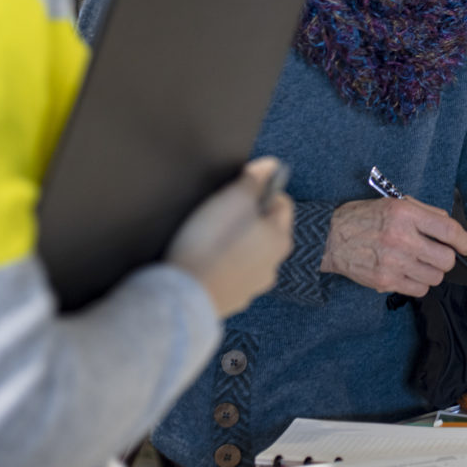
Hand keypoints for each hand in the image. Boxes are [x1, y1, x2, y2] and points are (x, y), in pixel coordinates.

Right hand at [167, 157, 294, 317]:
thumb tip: (270, 166)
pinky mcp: (232, 301)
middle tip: (221, 213)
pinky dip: (223, 266)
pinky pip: (232, 275)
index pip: (282, 204)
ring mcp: (253, 287)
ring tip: (210, 239)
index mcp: (281, 239)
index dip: (262, 190)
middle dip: (247, 218)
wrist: (185, 294)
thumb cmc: (210, 242)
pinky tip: (205, 262)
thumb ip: (254, 180)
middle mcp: (274, 266)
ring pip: (249, 254)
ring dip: (235, 243)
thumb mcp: (233, 199)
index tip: (240, 189)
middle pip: (266, 230)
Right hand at [320, 196, 466, 296]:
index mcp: (406, 214)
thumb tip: (450, 226)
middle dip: (447, 258)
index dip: (465, 241)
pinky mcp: (385, 281)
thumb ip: (425, 212)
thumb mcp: (395, 203)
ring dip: (432, 272)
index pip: (448, 230)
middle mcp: (401, 238)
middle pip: (445, 259)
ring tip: (420, 263)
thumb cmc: (363, 218)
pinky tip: (409, 273)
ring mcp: (393, 262)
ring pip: (434, 277)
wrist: (330, 238)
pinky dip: (419, 284)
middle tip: (439, 254)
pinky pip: (419, 290)